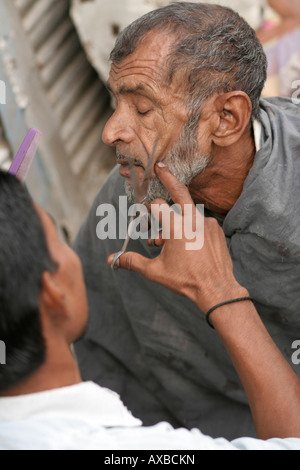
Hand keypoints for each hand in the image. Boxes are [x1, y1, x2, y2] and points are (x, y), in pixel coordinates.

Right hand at [107, 163, 247, 313]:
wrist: (216, 289)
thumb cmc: (186, 280)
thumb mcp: (155, 271)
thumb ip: (133, 261)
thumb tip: (112, 259)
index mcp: (176, 227)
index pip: (157, 205)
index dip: (148, 209)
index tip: (145, 215)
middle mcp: (193, 220)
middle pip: (179, 191)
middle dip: (168, 177)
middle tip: (160, 166)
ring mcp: (207, 223)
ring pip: (187, 212)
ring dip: (176, 219)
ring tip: (167, 240)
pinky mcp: (216, 229)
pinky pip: (199, 221)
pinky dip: (190, 227)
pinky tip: (187, 244)